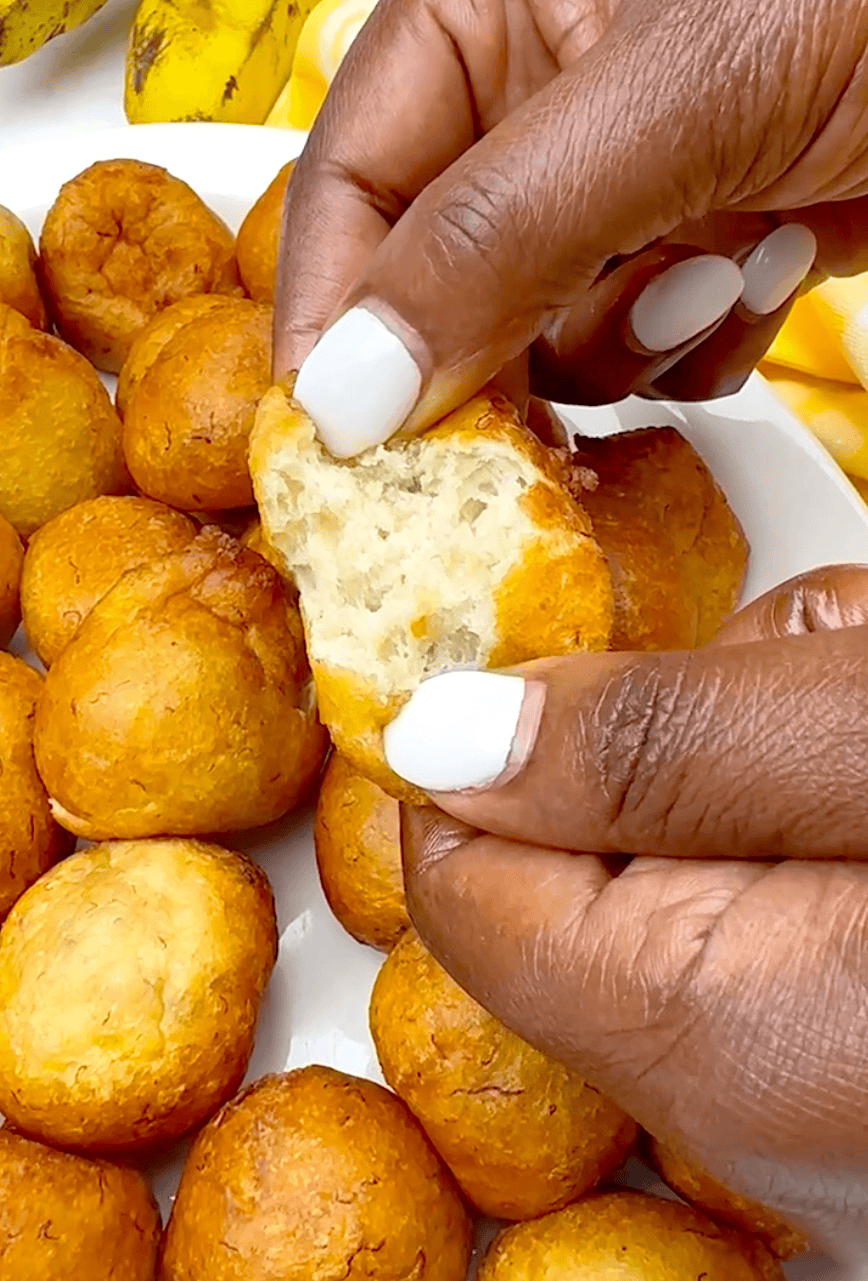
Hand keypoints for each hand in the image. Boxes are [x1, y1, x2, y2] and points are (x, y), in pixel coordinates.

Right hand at [274, 0, 867, 456]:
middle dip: (493, 349)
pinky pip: (639, 348)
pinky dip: (694, 341)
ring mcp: (623, 186)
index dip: (330, 314)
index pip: (351, 184)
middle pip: (438, 282)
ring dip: (623, 335)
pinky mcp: (695, 245)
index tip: (334, 436)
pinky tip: (755, 273)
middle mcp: (542, 106)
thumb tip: (348, 384)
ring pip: (542, 334)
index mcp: (490, 12)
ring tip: (712, 263)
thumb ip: (491, 236)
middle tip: (512, 422)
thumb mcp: (670, 95)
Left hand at [386, 565, 867, 1267]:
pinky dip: (817, 810)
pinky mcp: (855, 1059)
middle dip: (689, 736)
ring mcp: (817, 1104)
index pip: (465, 880)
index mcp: (717, 1034)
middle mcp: (752, 1117)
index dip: (486, 739)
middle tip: (819, 688)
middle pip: (589, 857)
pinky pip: (773, 906)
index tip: (557, 637)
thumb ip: (655, 749)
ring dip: (771, 756)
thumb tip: (438, 740)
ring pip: (690, 863)